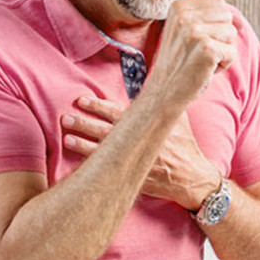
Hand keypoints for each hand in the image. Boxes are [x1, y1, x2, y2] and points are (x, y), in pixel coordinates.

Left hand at [61, 95, 222, 211]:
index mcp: (148, 125)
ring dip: (83, 145)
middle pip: (106, 131)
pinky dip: (93, 169)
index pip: (117, 113)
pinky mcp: (134, 180)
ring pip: (103, 152)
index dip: (98, 106)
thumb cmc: (186, 144)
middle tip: (66, 118)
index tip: (81, 100)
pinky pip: (109, 173)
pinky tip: (79, 166)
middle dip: (84, 124)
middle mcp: (139, 143)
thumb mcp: (178, 117)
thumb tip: (157, 79)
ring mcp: (136, 163)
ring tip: (67, 138)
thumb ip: (164, 100)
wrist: (194, 178)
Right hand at [146, 0, 239, 105]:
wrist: (164, 91)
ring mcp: (195, 32)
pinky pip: (232, 52)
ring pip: (231, 33)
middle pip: (227, 16)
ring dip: (222, 50)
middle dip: (221, 36)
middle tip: (200, 51)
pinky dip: (224, 64)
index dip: (219, 23)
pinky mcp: (207, 50)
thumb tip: (240, 21)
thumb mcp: (185, 30)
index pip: (218, 3)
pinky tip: (205, 69)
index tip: (203, 39)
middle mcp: (184, 16)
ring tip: (202, 60)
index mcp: (179, 7)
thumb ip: (209, 17)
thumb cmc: (179, 62)